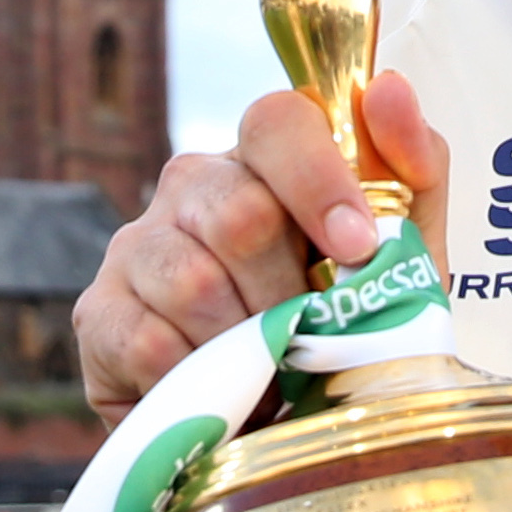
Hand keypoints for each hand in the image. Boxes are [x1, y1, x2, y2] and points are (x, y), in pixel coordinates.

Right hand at [74, 71, 450, 415]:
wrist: (283, 421)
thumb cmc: (345, 321)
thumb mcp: (403, 254)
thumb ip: (414, 169)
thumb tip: (388, 89)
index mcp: (265, 158)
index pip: (277, 122)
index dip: (320, 180)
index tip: (356, 248)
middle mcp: (192, 184)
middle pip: (239, 213)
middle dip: (292, 294)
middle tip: (314, 339)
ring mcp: (136, 246)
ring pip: (194, 283)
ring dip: (251, 346)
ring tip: (275, 374)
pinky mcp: (97, 313)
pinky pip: (150, 345)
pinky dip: (203, 382)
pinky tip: (225, 393)